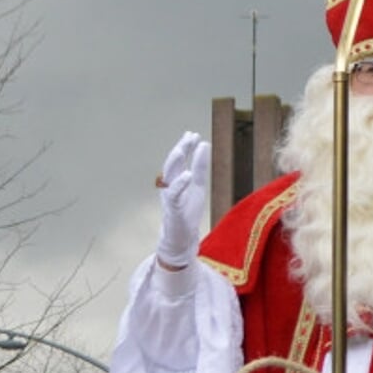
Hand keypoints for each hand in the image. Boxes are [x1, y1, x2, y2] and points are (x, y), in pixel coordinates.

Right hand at [156, 132, 211, 267]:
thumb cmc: (188, 212)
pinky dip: (179, 184)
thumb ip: (201, 168)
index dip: (185, 146)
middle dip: (180, 149)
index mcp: (175, 180)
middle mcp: (169, 187)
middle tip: (189, 136)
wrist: (182, 238)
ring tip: (183, 148)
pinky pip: (173, 195)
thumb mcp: (198, 187)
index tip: (193, 134)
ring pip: (168, 176)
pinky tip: (188, 175)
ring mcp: (169, 198)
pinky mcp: (173, 210)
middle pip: (172, 164)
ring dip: (175, 161)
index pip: (179, 160)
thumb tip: (204, 144)